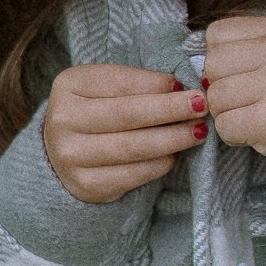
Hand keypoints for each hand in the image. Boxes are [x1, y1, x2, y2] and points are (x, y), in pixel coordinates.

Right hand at [42, 64, 204, 203]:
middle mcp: (63, 120)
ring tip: (198, 131)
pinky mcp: (86, 184)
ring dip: (173, 139)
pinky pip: (133, 174)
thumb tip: (181, 88)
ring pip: (133, 147)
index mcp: (69, 85)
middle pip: (127, 114)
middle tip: (202, 107)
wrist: (64, 155)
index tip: (186, 86)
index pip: (119, 81)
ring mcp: (71, 155)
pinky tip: (176, 154)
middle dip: (170, 110)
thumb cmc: (97, 112)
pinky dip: (160, 163)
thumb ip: (139, 84)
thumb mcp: (107, 88)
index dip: (155, 84)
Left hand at [203, 15, 265, 170]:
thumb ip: (249, 48)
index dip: (221, 60)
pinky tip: (260, 134)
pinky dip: (237, 137)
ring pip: (215, 98)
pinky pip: (225, 126)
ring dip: (230, 115)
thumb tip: (198, 62)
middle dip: (222, 89)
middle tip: (250, 102)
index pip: (217, 33)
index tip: (242, 76)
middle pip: (212, 66)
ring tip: (259, 117)